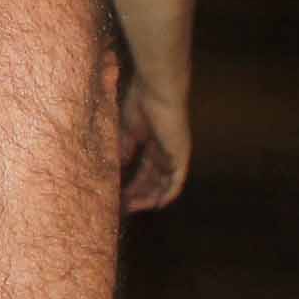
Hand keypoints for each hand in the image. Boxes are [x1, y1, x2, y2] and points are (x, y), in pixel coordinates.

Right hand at [118, 81, 188, 211]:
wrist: (157, 92)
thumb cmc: (141, 103)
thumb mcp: (127, 130)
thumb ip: (125, 148)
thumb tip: (118, 166)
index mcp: (153, 144)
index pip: (145, 170)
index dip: (133, 183)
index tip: (119, 194)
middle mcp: (165, 153)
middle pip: (153, 179)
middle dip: (139, 193)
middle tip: (123, 205)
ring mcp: (174, 156)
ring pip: (163, 183)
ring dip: (149, 196)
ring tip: (132, 207)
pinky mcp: (180, 157)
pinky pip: (175, 182)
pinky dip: (167, 195)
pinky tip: (155, 205)